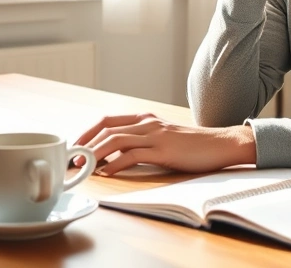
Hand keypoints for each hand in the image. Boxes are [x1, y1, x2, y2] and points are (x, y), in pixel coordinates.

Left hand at [72, 113, 256, 175]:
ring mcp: (155, 135)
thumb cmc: (191, 145)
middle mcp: (147, 123)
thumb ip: (139, 142)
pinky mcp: (164, 150)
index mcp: (144, 118)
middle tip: (71, 162)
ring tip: (82, 168)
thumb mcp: (161, 137)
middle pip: (106, 129)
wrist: (219, 144)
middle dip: (85, 146)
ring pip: (116, 141)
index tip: (74, 148)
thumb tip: (112, 156)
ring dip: (95, 155)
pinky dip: (115, 164)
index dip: (87, 134)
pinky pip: (133, 156)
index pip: (107, 121)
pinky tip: (106, 173)